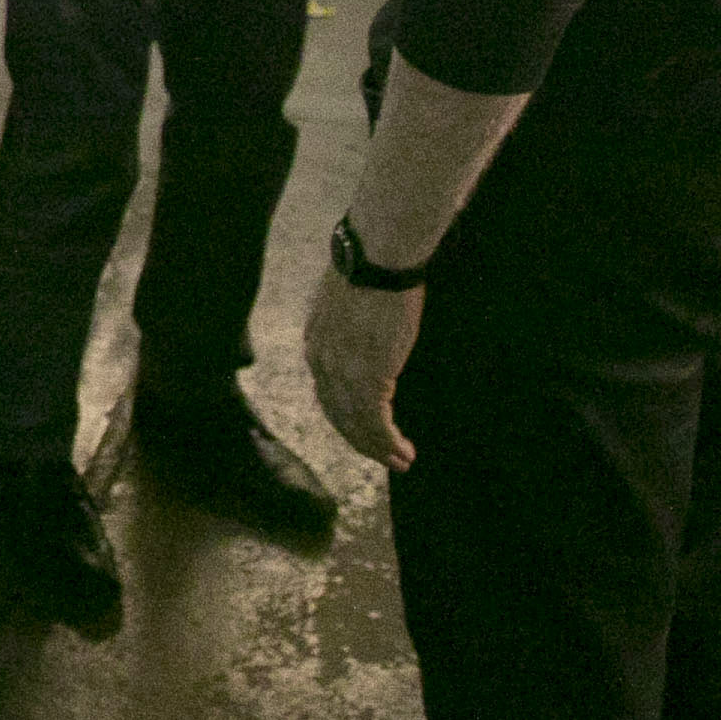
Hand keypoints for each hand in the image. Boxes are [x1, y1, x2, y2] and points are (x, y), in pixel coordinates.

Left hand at [304, 274, 422, 469]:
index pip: (327, 392)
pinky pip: (375, 422)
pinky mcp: (369, 377)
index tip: (364, 430)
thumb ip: (352, 324)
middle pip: (338, 415)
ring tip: (400, 461)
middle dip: (361, 440)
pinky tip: (403, 452)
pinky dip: (388, 442)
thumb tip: (367, 330)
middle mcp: (323, 363)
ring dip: (379, 448)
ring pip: (356, 425)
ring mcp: (343, 372)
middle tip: (386, 457)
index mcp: (317, 344)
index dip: (346, 416)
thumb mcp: (351, 300)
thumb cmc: (372, 268)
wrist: (377, 257)